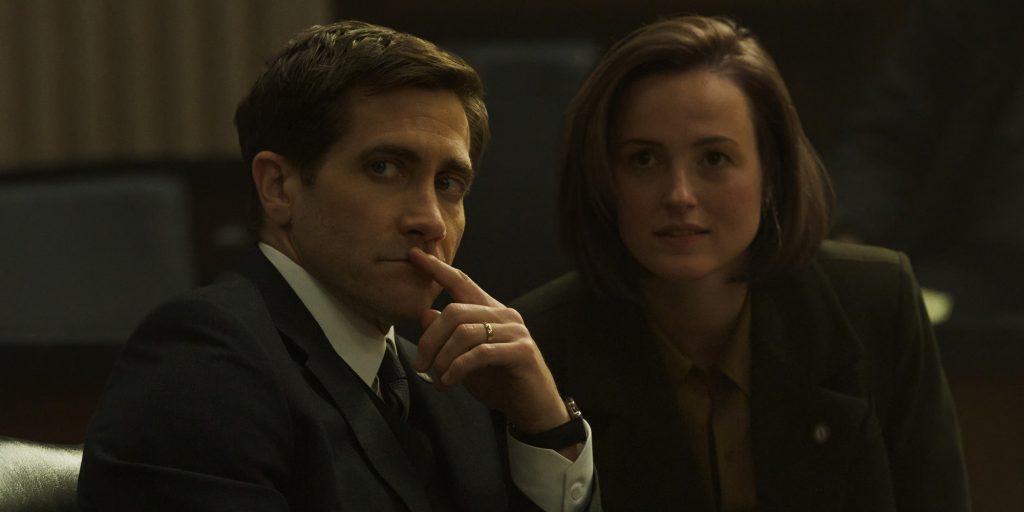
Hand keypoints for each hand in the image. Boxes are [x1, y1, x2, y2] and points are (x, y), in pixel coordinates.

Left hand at [408, 247, 569, 433]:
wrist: (532, 409)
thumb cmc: (499, 382)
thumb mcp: (465, 357)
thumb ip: (448, 336)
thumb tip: (426, 314)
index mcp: (491, 311)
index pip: (462, 282)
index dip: (437, 269)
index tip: (414, 255)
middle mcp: (505, 315)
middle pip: (455, 311)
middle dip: (430, 340)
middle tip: (420, 366)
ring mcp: (515, 332)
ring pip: (464, 332)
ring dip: (442, 359)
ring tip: (437, 380)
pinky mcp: (521, 351)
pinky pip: (480, 353)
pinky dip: (458, 368)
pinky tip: (449, 382)